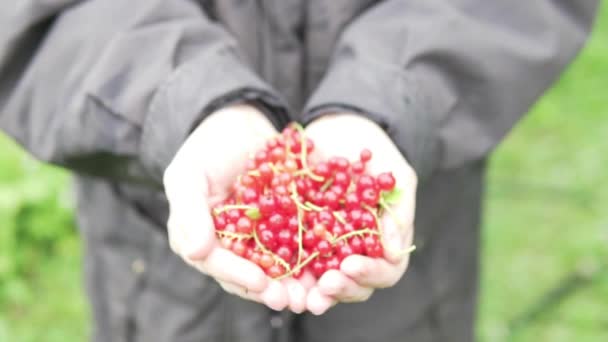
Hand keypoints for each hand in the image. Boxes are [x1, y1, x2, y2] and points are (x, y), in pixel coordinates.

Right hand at [163, 105, 305, 311]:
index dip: (239, 275)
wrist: (242, 121)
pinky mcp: (289, 224)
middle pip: (252, 275)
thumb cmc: (207, 148)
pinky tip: (334, 263)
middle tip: (294, 300)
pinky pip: (304, 244)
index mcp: (205, 241)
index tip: (260, 283)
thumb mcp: (188, 175)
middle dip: (273, 290)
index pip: (220, 264)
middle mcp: (236, 246)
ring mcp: (263, 237)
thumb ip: (190, 212)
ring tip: (316, 293)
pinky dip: (318, 255)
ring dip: (298, 282)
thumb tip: (196, 252)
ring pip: (281, 267)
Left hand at [303, 113, 416, 314]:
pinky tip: (274, 275)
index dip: (370, 273)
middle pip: (353, 284)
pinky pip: (290, 259)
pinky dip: (285, 272)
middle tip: (325, 287)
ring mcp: (324, 246)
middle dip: (341, 289)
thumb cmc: (370, 147)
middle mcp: (354, 250)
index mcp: (382, 240)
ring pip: (321, 281)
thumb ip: (398, 209)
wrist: (334, 126)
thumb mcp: (393, 171)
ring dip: (312, 292)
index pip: (385, 270)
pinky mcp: (296, 236)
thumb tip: (393, 250)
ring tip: (301, 297)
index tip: (352, 265)